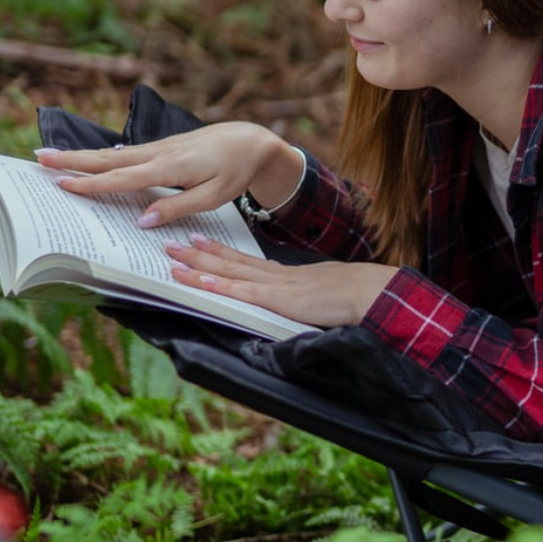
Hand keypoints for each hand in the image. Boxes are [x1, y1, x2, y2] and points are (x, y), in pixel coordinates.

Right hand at [37, 124, 304, 228]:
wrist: (250, 141)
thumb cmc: (235, 171)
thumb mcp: (214, 196)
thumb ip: (178, 208)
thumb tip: (142, 222)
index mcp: (170, 168)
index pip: (124, 178)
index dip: (93, 184)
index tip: (63, 185)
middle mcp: (158, 155)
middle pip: (108, 160)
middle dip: (72, 160)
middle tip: (38, 160)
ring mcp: (158, 149)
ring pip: (113, 154)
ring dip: (81, 156)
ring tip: (50, 157)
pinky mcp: (161, 149)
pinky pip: (125, 155)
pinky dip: (101, 157)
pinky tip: (87, 160)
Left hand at [164, 234, 398, 326]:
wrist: (370, 291)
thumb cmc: (356, 295)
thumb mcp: (326, 292)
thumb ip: (309, 296)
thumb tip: (305, 300)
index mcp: (288, 276)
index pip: (247, 262)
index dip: (221, 253)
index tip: (200, 241)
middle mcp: (277, 276)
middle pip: (231, 263)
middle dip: (199, 254)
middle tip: (172, 242)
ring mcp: (276, 286)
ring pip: (229, 274)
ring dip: (199, 266)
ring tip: (173, 257)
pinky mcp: (279, 299)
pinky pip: (242, 292)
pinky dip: (218, 287)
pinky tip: (198, 282)